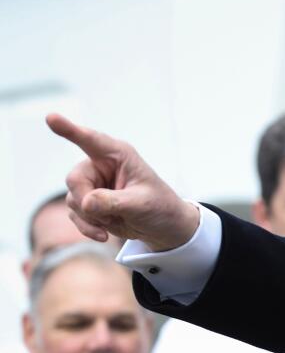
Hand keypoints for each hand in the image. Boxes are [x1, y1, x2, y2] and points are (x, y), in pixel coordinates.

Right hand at [46, 113, 198, 251]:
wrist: (165, 227)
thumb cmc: (160, 207)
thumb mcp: (142, 204)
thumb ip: (113, 202)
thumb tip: (85, 203)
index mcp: (118, 155)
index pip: (90, 140)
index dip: (69, 129)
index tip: (51, 117)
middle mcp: (100, 165)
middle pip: (74, 179)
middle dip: (87, 203)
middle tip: (107, 217)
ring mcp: (92, 184)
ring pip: (73, 200)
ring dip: (91, 218)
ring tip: (116, 222)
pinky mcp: (89, 202)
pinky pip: (75, 214)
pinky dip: (87, 227)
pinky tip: (104, 235)